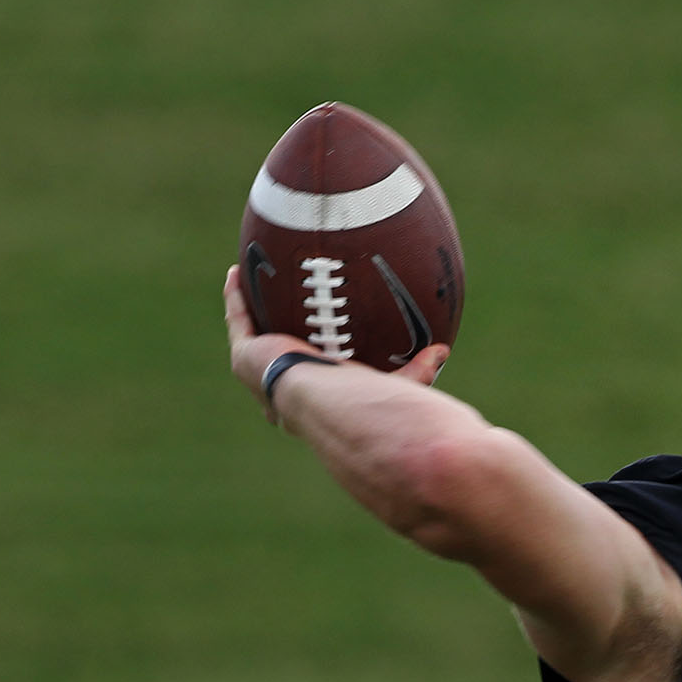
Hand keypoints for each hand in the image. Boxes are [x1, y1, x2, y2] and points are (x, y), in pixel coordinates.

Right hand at [222, 266, 448, 420]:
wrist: (336, 406)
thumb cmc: (372, 407)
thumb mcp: (399, 386)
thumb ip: (418, 371)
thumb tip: (444, 351)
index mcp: (319, 408)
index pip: (313, 393)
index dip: (311, 377)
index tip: (316, 356)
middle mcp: (286, 396)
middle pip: (278, 366)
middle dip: (277, 343)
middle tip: (283, 317)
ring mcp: (262, 377)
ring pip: (254, 339)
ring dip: (253, 314)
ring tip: (253, 286)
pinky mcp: (247, 357)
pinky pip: (239, 319)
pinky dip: (237, 296)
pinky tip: (237, 273)